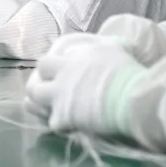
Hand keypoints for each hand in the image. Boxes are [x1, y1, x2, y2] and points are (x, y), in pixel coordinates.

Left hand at [25, 34, 143, 136]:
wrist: (132, 97)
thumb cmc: (126, 70)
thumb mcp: (115, 48)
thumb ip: (104, 44)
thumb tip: (114, 41)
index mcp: (71, 57)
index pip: (46, 61)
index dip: (50, 69)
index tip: (59, 74)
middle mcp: (60, 75)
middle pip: (35, 78)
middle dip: (40, 84)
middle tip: (51, 91)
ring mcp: (59, 96)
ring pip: (33, 98)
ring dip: (40, 103)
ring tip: (51, 108)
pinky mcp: (63, 117)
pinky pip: (51, 122)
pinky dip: (58, 124)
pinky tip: (66, 125)